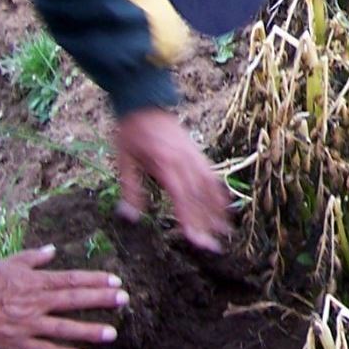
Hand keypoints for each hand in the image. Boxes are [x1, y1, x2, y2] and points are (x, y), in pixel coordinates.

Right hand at [0, 246, 124, 348]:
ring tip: (113, 333)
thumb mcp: (8, 262)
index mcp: (35, 282)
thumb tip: (53, 250)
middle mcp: (35, 303)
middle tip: (124, 300)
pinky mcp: (16, 342)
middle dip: (101, 300)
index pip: (71, 280)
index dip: (95, 280)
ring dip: (90, 330)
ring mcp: (27, 324)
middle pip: (74, 300)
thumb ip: (33, 258)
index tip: (116, 281)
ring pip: (64, 328)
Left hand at [113, 106, 232, 251]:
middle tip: (215, 247)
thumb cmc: (130, 131)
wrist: (144, 101)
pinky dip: (219, 192)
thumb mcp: (123, 161)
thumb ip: (130, 189)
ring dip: (218, 211)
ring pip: (211, 187)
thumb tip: (130, 216)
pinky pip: (212, 175)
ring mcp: (194, 156)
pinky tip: (224, 205)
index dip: (191, 220)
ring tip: (225, 231)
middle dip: (208, 224)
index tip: (196, 240)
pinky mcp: (197, 153)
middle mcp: (184, 162)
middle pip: (200, 197)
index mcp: (165, 164)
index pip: (182, 198)